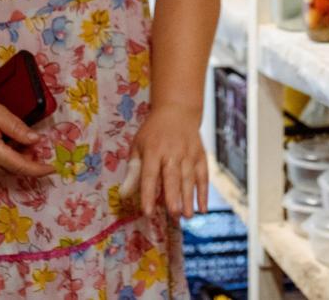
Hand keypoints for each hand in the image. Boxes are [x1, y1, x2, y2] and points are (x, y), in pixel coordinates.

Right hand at [0, 91, 55, 178]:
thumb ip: (17, 129)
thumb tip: (36, 141)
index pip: (21, 166)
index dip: (38, 169)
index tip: (52, 169)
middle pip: (14, 170)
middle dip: (28, 161)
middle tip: (34, 144)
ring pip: (5, 171)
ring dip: (16, 161)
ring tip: (18, 141)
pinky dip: (4, 161)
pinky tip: (5, 145)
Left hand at [129, 104, 207, 219]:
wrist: (178, 110)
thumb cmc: (153, 133)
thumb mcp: (138, 146)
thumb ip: (133, 171)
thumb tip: (124, 195)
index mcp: (153, 150)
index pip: (150, 175)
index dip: (148, 193)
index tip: (147, 212)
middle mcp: (172, 152)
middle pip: (173, 177)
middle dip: (173, 197)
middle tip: (173, 215)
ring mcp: (189, 154)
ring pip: (189, 178)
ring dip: (189, 198)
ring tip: (187, 217)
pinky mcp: (201, 156)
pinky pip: (203, 176)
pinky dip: (204, 192)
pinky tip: (202, 208)